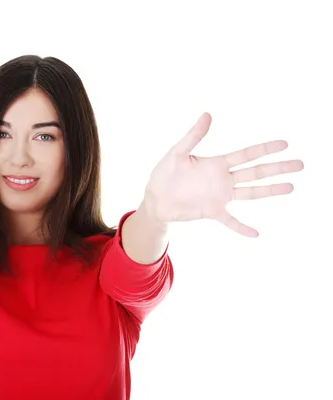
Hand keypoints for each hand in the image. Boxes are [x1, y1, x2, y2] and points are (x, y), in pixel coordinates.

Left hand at [142, 113, 303, 236]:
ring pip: (250, 193)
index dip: (264, 149)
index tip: (284, 144)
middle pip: (255, 172)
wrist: (154, 198)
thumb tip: (207, 115)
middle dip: (277, 168)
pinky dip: (242, 228)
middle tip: (299, 164)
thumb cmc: (164, 174)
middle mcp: (222, 179)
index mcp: (216, 164)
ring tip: (291, 187)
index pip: (246, 155)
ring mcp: (219, 196)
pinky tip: (256, 234)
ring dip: (270, 190)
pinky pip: (230, 221)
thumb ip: (193, 136)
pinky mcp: (211, 212)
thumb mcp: (177, 153)